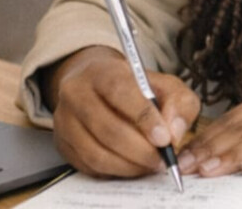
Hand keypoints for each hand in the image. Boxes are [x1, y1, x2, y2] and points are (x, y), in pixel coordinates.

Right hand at [45, 45, 200, 177]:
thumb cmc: (134, 87)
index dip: (144, 118)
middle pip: (107, 128)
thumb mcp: (164, 84)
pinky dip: (115, 172)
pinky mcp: (63, 144)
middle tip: (162, 159)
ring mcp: (65, 120)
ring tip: (150, 164)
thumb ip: (178, 102)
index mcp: (101, 71)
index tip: (165, 139)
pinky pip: (89, 166)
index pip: (120, 91)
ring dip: (129, 165)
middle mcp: (76, 93)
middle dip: (140, 150)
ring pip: (96, 153)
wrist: (97, 84)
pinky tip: (132, 166)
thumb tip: (174, 131)